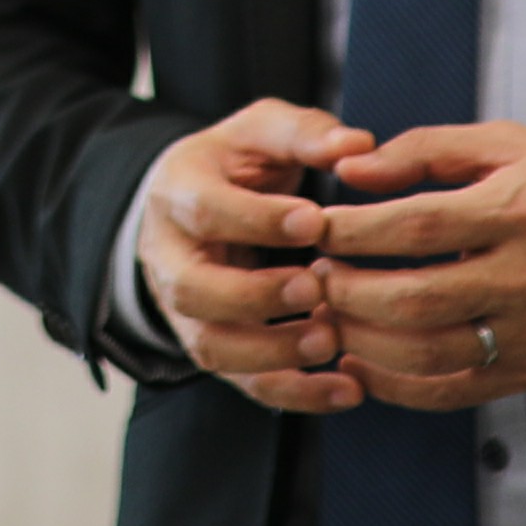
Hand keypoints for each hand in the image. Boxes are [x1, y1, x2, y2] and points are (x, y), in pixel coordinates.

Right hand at [141, 99, 379, 413]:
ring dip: (272, 352)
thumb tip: (357, 145)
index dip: (257, 220)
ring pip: (211, 346)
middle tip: (314, 290)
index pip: (205, 211)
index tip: (316, 222)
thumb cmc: (239, 164)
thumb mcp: (264, 132)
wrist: (198, 205)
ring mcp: (185, 310)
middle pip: (192, 289)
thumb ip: (307, 133)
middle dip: (254, 295)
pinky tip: (345, 390)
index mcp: (177, 191)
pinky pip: (244, 382)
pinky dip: (294, 393)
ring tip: (331, 342)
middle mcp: (168, 256)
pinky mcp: (213, 346)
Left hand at [308, 124, 525, 404]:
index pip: (417, 225)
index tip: (318, 225)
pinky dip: (396, 385)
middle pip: (414, 297)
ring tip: (330, 314)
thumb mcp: (513, 145)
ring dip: (363, 339)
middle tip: (316, 274)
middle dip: (349, 290)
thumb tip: (353, 171)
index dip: (356, 229)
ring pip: (426, 353)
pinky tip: (363, 361)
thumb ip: (428, 150)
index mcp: (519, 211)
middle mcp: (524, 278)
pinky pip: (450, 391)